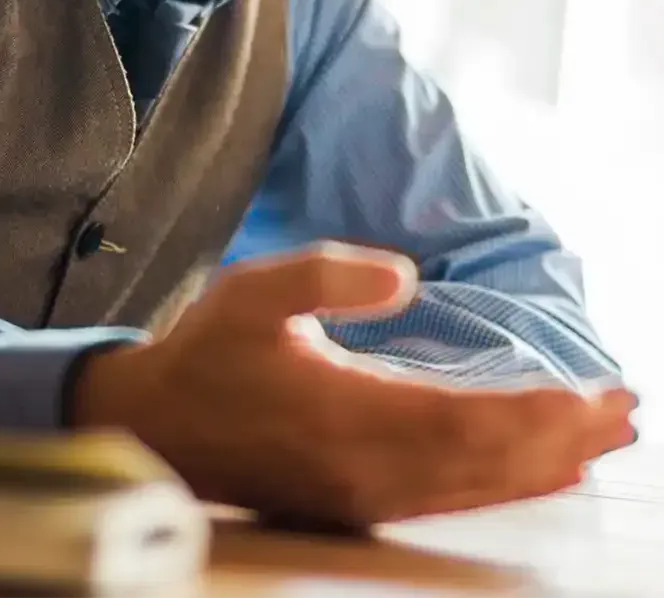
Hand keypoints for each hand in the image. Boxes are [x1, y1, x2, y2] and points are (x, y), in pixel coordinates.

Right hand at [70, 245, 636, 525]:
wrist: (160, 426)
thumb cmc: (209, 351)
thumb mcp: (254, 290)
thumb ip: (329, 273)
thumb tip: (405, 277)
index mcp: (344, 415)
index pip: (462, 420)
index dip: (534, 413)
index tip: (594, 395)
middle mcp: (366, 468)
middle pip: (485, 462)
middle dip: (563, 439)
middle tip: (627, 411)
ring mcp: (364, 495)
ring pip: (476, 487)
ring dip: (546, 465)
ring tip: (603, 440)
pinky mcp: (360, 502)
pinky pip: (451, 499)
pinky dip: (505, 486)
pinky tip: (536, 473)